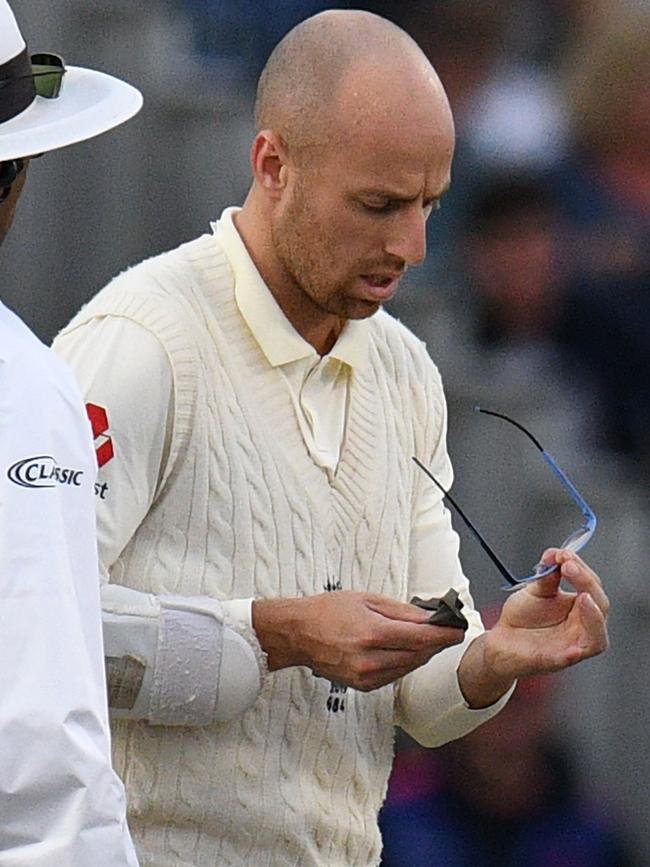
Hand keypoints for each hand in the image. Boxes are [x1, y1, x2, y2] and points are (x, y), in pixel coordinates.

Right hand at [252, 591, 465, 690]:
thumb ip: (400, 611)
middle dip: (436, 644)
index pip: (421, 638)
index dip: (444, 635)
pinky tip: (404, 650)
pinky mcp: (363, 686)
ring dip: (422, 654)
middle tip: (448, 632)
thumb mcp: (366, 599)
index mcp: (372, 633)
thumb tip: (429, 617)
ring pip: (409, 667)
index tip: (459, 630)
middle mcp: (371, 659)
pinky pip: (395, 675)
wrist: (298, 634)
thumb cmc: (328, 611)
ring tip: (428, 638)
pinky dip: (404, 663)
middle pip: (418, 655)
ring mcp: (366, 676)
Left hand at [458, 548, 608, 707]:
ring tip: (583, 597)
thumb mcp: (536, 590)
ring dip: (593, 617)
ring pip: (597, 638)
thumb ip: (547, 574)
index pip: (593, 587)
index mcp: (581, 608)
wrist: (501, 640)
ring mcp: (572, 646)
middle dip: (586, 583)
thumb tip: (555, 553)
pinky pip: (572, 658)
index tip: (564, 555)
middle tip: (568, 566)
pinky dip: (575, 651)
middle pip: (600, 607)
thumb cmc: (523, 618)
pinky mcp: (556, 660)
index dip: (582, 569)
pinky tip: (574, 646)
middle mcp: (582, 627)